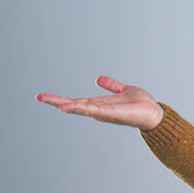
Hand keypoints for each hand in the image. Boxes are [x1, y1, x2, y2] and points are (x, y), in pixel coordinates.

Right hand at [35, 76, 164, 130]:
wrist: (154, 113)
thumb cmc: (140, 105)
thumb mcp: (123, 90)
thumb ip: (111, 85)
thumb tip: (98, 79)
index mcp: (99, 104)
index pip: (76, 101)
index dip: (60, 99)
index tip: (44, 96)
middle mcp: (99, 110)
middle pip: (74, 105)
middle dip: (57, 101)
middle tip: (39, 97)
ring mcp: (104, 113)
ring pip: (82, 108)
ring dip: (68, 105)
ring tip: (52, 102)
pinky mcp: (112, 114)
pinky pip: (95, 111)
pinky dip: (83, 109)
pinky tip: (71, 107)